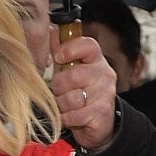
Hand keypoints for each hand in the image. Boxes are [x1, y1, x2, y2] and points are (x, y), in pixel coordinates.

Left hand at [51, 35, 118, 152]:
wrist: (99, 124)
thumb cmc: (82, 93)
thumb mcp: (71, 70)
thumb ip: (62, 52)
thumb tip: (51, 31)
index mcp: (96, 60)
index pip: (88, 45)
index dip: (70, 49)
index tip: (59, 57)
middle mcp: (104, 74)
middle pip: (73, 76)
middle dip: (59, 87)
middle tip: (59, 91)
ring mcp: (105, 94)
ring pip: (71, 98)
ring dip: (61, 104)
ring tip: (64, 105)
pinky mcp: (101, 113)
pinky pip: (73, 115)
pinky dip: (66, 118)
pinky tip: (69, 117)